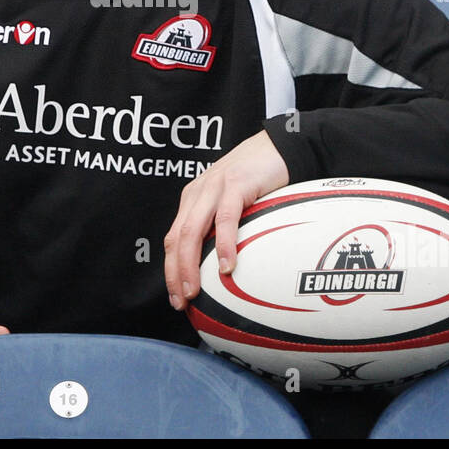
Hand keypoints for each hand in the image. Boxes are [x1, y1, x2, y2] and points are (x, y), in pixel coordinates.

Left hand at [163, 129, 288, 311]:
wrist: (278, 146)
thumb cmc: (258, 179)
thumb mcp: (233, 203)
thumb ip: (223, 227)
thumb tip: (224, 268)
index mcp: (194, 200)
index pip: (173, 240)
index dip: (171, 270)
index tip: (177, 297)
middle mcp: (198, 193)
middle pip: (177, 239)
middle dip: (174, 273)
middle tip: (182, 301)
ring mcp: (214, 187)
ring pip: (192, 231)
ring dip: (190, 265)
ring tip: (195, 290)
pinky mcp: (235, 184)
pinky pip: (225, 219)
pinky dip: (223, 245)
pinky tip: (226, 265)